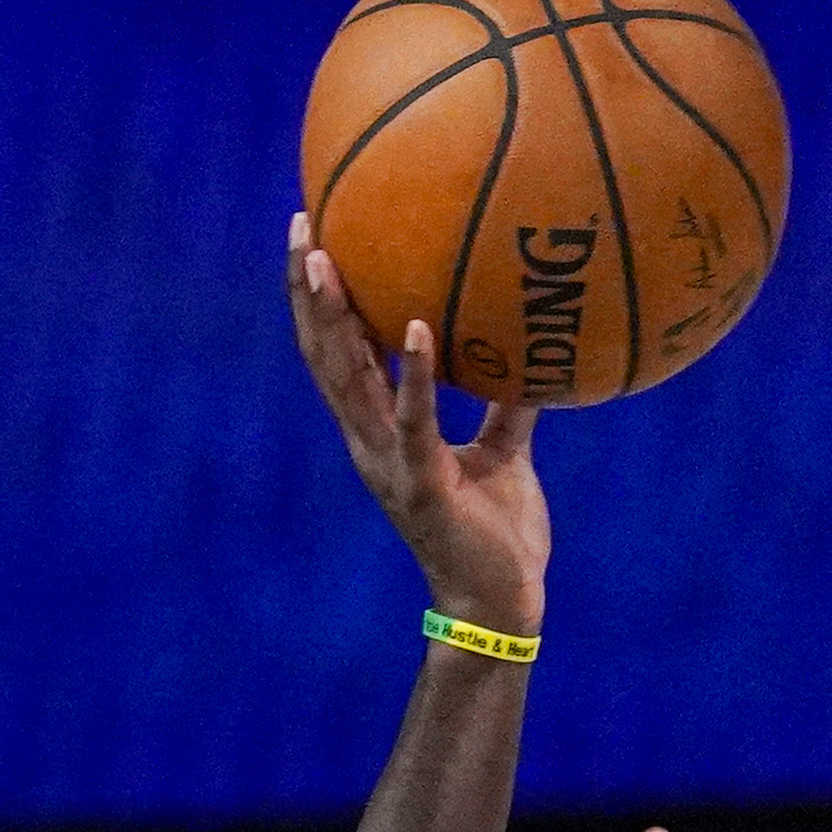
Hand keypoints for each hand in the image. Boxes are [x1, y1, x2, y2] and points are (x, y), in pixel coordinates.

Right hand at [292, 227, 547, 634]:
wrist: (498, 605)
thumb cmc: (497, 534)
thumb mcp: (504, 454)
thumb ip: (505, 402)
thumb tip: (531, 347)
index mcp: (380, 433)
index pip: (338, 355)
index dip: (319, 301)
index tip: (314, 238)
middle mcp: (370, 442)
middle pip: (323, 356)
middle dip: (306, 293)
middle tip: (301, 227)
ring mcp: (389, 463)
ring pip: (347, 380)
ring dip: (332, 317)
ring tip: (324, 259)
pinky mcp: (423, 484)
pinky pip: (416, 420)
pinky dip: (417, 374)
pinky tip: (423, 327)